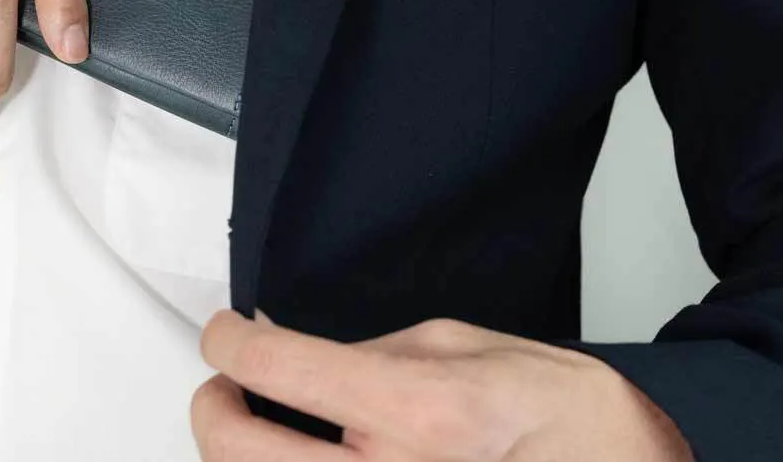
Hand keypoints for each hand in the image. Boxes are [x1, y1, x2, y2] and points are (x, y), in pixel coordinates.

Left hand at [193, 310, 693, 461]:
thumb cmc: (571, 420)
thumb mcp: (473, 347)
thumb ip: (374, 349)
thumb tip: (293, 349)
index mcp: (419, 409)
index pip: (276, 366)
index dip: (229, 341)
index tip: (225, 335)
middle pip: (240, 451)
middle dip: (211, 409)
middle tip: (221, 390)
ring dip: (239, 460)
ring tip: (254, 433)